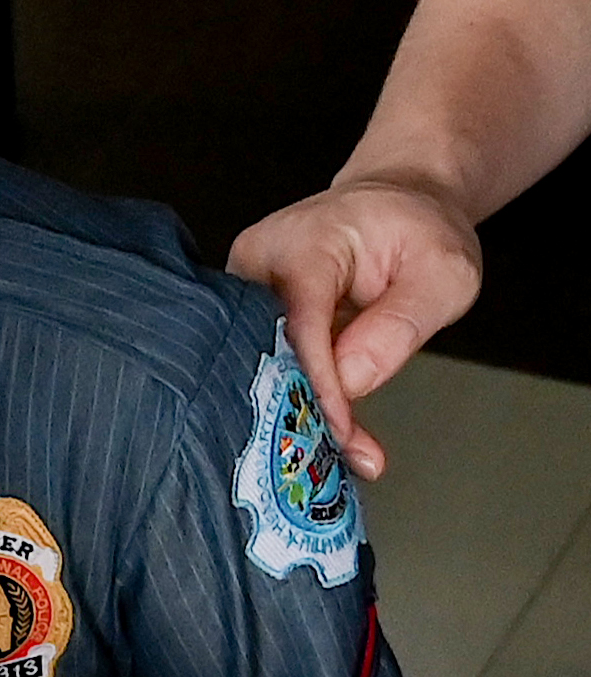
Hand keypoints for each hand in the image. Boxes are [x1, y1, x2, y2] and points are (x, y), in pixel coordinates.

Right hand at [227, 176, 482, 481]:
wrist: (399, 204)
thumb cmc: (420, 231)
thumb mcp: (445, 271)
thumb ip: (402, 323)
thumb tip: (350, 380)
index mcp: (302, 244)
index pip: (300, 326)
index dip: (319, 385)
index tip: (341, 432)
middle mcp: (256, 266)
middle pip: (262, 353)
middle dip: (297, 411)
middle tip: (332, 461)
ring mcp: (242, 294)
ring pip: (257, 369)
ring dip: (296, 414)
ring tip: (336, 455)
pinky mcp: (244, 319)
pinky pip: (264, 368)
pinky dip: (297, 403)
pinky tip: (328, 436)